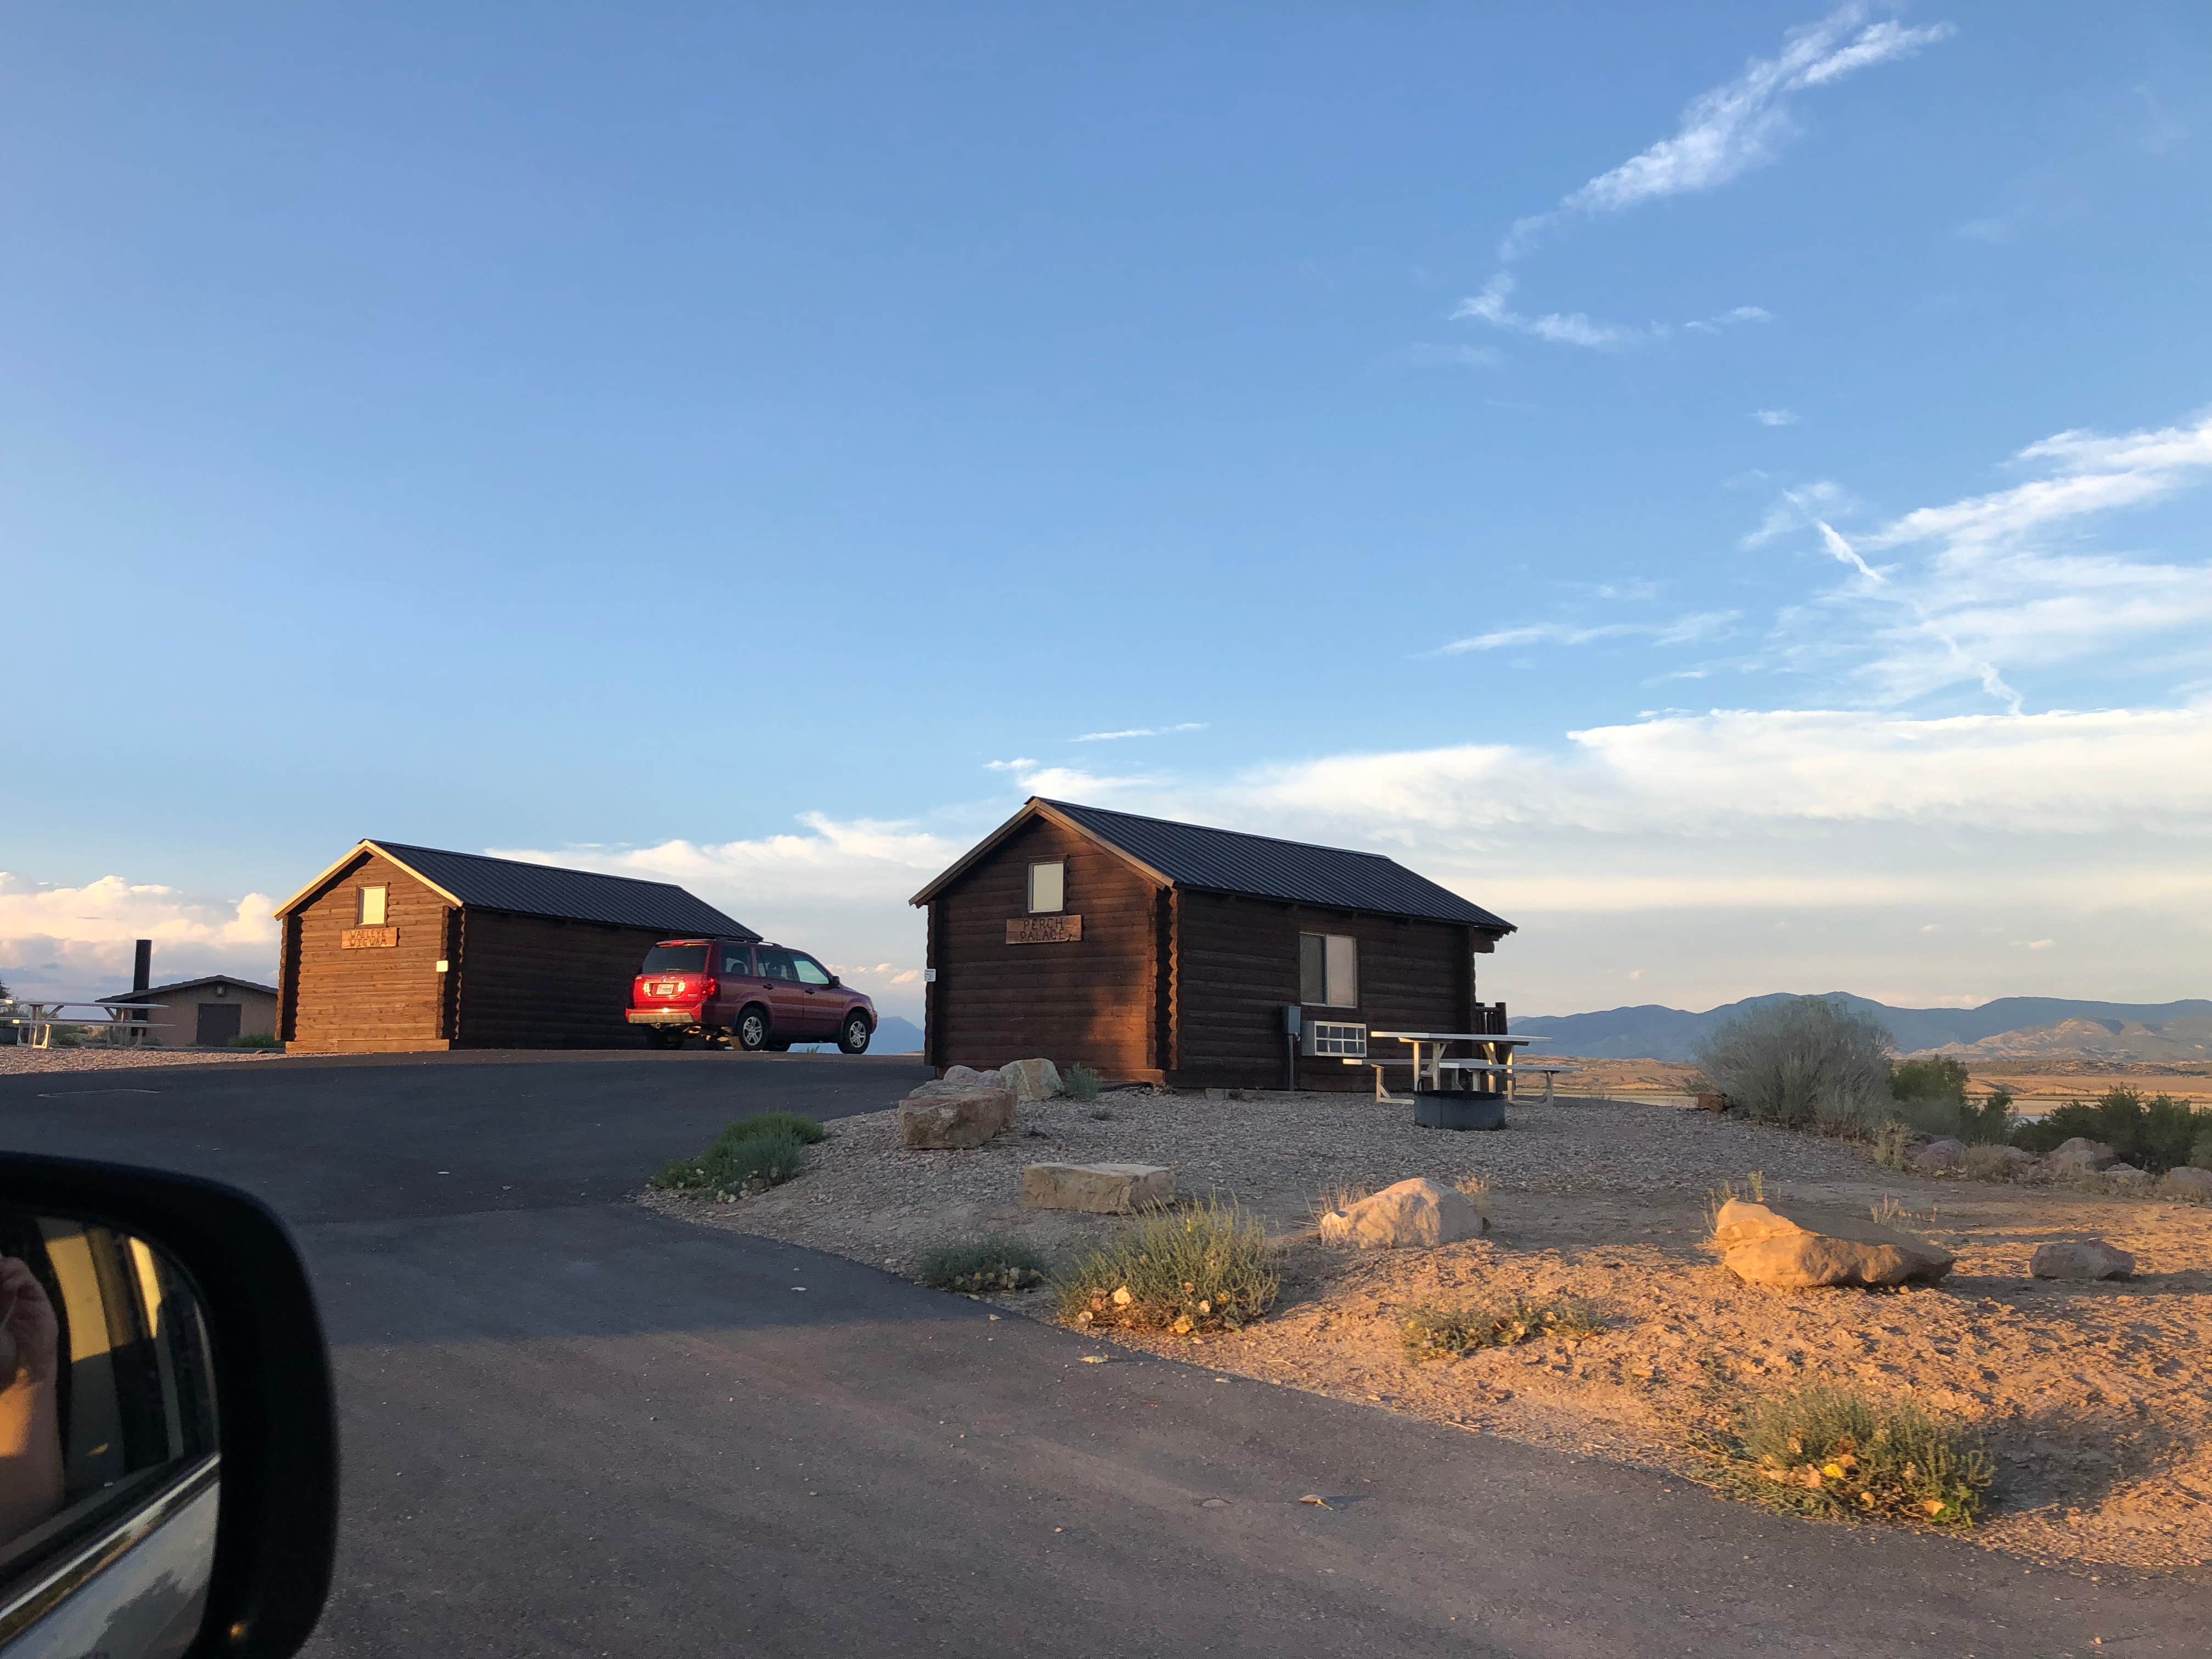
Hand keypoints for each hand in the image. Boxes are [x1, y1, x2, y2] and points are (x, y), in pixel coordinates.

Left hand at [0, 1258, 58, 1388]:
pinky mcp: (37, 1299)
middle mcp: (4, 1293)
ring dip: (4, 1267)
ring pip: (12, 1267)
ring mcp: (21, 1295)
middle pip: (2, 1265)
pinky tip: (8, 1285)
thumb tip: (1, 1274)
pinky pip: (27, 1279)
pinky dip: (18, 1276)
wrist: (18, 1376)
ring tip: (0, 1276)